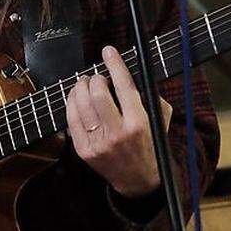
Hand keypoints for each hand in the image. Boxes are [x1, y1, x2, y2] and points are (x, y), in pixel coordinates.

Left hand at [65, 46, 172, 197]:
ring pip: (81, 105)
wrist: (138, 179)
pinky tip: (76, 99)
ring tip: (83, 84)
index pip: (124, 87)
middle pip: (98, 94)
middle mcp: (118, 133)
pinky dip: (71, 104)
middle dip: (94, 78)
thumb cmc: (150, 144)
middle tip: (95, 77)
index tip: (108, 50)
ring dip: (79, 88)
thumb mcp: (160, 120)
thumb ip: (149, 97)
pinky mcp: (83, 150)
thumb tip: (127, 75)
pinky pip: (70, 120)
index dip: (115, 65)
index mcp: (139, 123)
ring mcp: (98, 142)